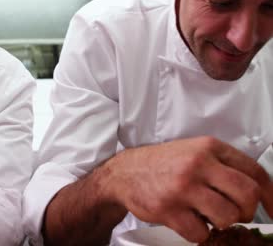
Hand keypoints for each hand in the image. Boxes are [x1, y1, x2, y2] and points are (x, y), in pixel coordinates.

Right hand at [101, 136, 272, 242]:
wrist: (124, 173)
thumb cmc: (160, 164)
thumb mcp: (193, 152)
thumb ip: (222, 165)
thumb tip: (255, 190)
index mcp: (208, 148)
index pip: (255, 172)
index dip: (271, 196)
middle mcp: (197, 164)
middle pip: (246, 196)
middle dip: (246, 212)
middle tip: (236, 214)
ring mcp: (182, 187)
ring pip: (226, 218)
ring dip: (220, 223)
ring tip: (205, 215)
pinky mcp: (168, 209)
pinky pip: (200, 233)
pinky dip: (197, 233)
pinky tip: (187, 220)